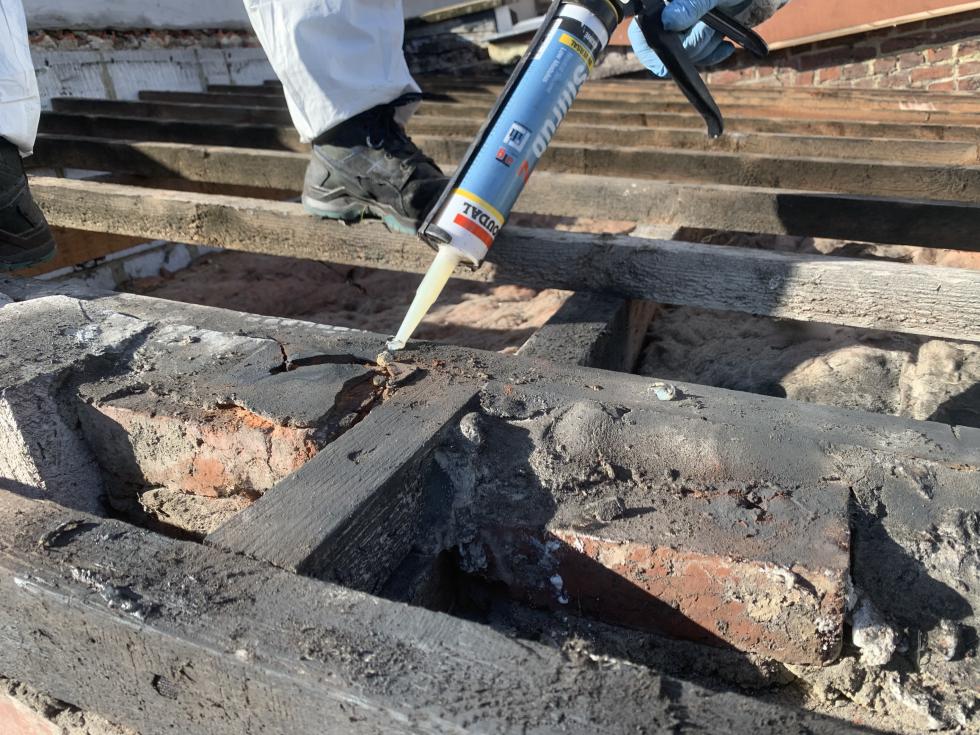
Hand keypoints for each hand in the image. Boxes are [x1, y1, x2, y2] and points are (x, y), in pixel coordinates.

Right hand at [629, 0, 756, 77]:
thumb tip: (668, 22)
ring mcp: (685, 30)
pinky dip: (714, 55)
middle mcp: (669, 17)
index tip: (664, 64)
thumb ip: (691, 5)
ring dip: (706, 47)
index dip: (649, 50)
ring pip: (686, 55)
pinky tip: (725, 46)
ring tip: (718, 30)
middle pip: (667, 48)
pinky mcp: (700, 39)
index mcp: (664, 4)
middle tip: (708, 29)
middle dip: (692, 43)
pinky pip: (701, 58)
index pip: (641, 31)